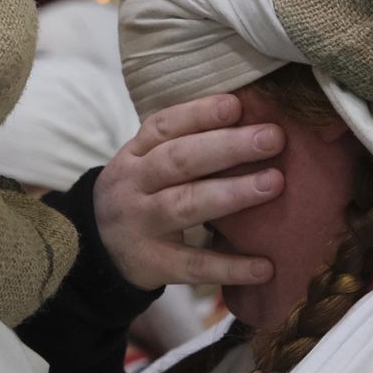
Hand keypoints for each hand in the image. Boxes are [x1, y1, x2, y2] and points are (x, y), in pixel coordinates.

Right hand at [95, 94, 283, 289]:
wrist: (98, 250)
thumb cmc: (142, 195)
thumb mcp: (146, 164)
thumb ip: (186, 143)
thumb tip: (251, 117)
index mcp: (134, 155)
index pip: (163, 127)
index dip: (199, 114)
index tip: (237, 105)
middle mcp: (134, 186)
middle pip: (178, 161)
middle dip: (227, 147)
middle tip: (273, 138)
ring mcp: (141, 226)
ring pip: (185, 205)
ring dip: (232, 193)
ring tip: (274, 183)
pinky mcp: (153, 264)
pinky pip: (194, 265)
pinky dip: (230, 266)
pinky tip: (266, 267)